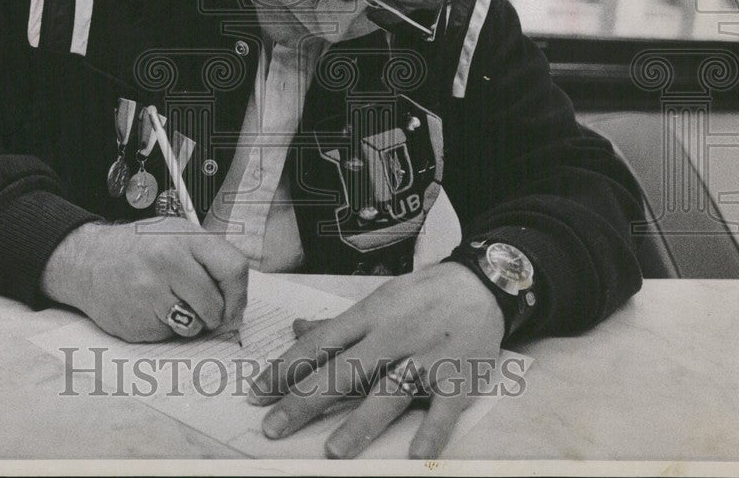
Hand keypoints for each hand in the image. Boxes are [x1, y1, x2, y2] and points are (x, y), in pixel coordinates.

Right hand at [40, 218, 248, 342]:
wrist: (86, 260)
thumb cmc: (139, 248)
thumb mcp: (176, 234)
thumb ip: (209, 259)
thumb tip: (237, 302)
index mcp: (183, 238)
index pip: (233, 269)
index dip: (238, 293)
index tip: (233, 303)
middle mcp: (166, 262)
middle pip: (216, 305)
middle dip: (214, 314)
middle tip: (198, 305)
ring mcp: (148, 293)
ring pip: (194, 326)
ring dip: (189, 322)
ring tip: (168, 301)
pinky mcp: (135, 321)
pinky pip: (167, 336)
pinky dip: (163, 328)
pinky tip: (147, 307)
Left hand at [247, 262, 504, 458]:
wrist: (481, 283)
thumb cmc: (422, 296)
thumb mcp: (377, 300)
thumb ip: (338, 323)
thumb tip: (296, 329)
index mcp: (368, 317)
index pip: (319, 344)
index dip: (285, 369)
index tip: (257, 392)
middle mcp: (392, 337)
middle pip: (343, 371)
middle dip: (306, 400)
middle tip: (274, 427)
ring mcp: (425, 359)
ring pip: (388, 392)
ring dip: (361, 422)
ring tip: (333, 451)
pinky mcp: (458, 378)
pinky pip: (443, 409)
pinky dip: (430, 432)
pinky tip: (413, 454)